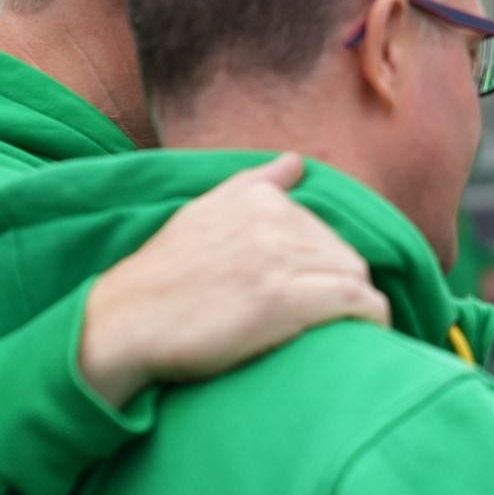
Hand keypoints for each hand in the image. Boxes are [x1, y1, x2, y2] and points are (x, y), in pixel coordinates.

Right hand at [78, 153, 390, 407]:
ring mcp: (275, 257)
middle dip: (342, 286)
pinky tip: (369, 332)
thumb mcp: (201, 214)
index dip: (324, 265)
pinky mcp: (281, 298)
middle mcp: (269, 218)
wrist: (122, 324)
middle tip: (331, 320)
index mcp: (255, 197)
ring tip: (347, 331)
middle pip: (343, 252)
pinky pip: (354, 300)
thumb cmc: (162, 278)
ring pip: (353, 274)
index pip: (322, 229)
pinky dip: (371, 317)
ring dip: (358, 305)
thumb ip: (253, 185)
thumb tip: (296, 162)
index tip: (315, 293)